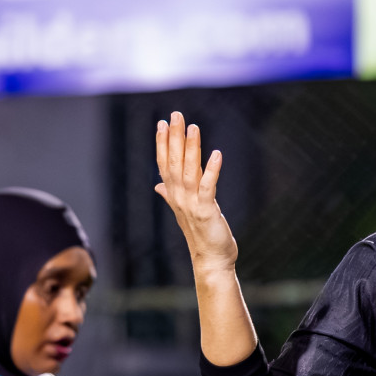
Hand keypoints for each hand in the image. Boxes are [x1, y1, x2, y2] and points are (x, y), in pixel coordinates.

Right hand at [154, 112, 237, 275]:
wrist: (211, 260)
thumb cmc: (201, 235)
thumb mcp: (185, 211)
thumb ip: (171, 194)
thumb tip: (158, 185)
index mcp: (174, 195)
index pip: (164, 164)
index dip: (162, 143)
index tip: (162, 123)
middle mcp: (178, 198)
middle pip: (174, 162)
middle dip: (174, 137)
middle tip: (175, 115)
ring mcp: (191, 205)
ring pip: (188, 171)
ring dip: (191, 148)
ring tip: (193, 127)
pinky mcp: (206, 212)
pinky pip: (208, 187)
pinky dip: (211, 170)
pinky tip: (216, 153)